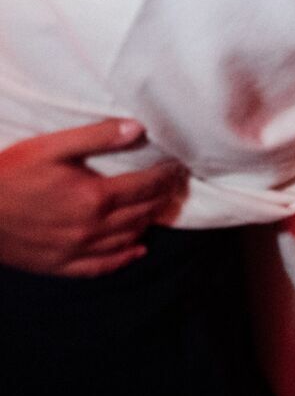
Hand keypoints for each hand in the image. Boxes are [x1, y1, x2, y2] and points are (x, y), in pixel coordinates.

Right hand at [0, 120, 184, 276]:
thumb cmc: (9, 175)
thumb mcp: (51, 147)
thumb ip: (96, 137)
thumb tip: (137, 128)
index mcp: (93, 197)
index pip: (145, 187)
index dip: (166, 177)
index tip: (177, 168)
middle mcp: (91, 228)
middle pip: (141, 214)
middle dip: (162, 199)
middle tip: (175, 187)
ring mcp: (75, 250)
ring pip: (126, 240)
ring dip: (147, 224)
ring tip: (159, 210)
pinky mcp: (58, 265)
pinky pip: (100, 267)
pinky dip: (123, 259)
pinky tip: (136, 250)